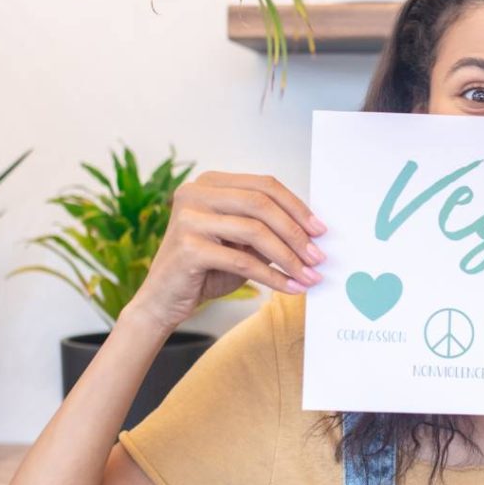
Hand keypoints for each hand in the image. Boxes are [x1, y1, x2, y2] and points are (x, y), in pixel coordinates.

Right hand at [129, 171, 326, 332]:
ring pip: (255, 231)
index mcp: (210, 183)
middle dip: (296, 232)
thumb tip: (313, 233)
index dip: (297, 206)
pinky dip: (272, 276)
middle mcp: (195, 192)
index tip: (320, 230)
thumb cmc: (206, 270)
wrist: (163, 301)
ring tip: (309, 276)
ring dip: (289, 257)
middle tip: (318, 256)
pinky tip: (290, 288)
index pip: (264, 185)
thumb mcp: (241, 243)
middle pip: (261, 204)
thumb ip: (267, 230)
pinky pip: (243, 260)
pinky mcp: (188, 246)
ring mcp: (189, 217)